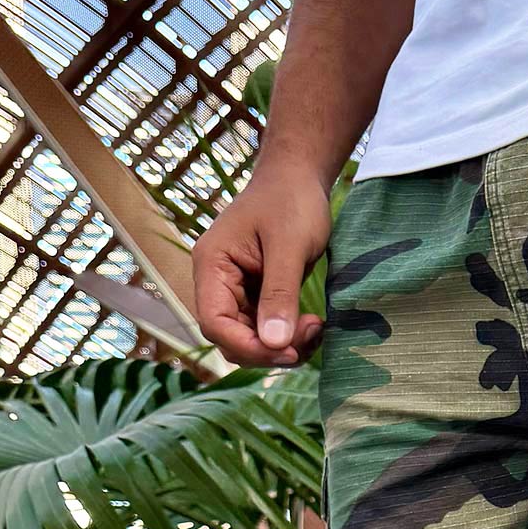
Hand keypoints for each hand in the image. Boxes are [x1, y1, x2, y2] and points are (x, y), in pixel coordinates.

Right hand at [193, 157, 332, 366]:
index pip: (214, 324)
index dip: (248, 347)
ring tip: (315, 329)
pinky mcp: (255, 294)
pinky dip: (287, 335)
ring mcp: (235, 290)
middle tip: (310, 336)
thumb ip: (280, 294)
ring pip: (249, 338)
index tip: (288, 351)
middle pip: (230, 338)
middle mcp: (217, 282)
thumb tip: (274, 344)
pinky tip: (312, 326)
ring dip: (281, 346)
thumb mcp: (288, 246)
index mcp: (212, 265)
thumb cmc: (291, 200)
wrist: (299, 177)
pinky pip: (265, 328)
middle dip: (268, 349)